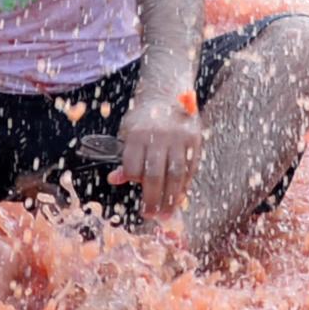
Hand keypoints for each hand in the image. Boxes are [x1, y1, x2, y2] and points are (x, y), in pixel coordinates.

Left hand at [112, 81, 205, 220]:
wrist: (167, 94)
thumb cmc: (143, 120)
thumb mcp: (127, 132)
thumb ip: (124, 156)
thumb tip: (114, 179)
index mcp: (137, 134)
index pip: (134, 167)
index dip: (134, 184)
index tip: (136, 195)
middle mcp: (158, 135)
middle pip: (155, 174)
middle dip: (152, 199)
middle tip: (150, 216)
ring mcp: (178, 137)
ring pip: (176, 174)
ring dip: (171, 198)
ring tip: (166, 214)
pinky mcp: (194, 138)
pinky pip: (190, 167)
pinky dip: (185, 185)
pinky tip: (179, 197)